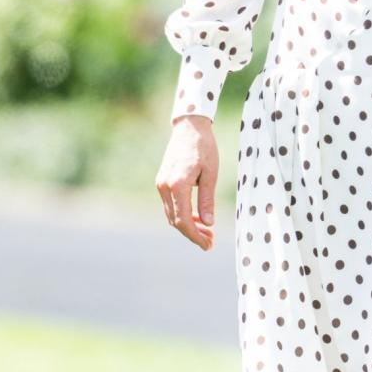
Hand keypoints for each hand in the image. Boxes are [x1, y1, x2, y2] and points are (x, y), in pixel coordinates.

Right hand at [156, 116, 217, 251]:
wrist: (189, 126)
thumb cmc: (204, 147)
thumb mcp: (211, 173)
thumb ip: (207, 199)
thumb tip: (208, 223)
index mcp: (177, 184)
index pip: (183, 220)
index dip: (195, 236)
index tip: (208, 245)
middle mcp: (164, 186)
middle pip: (176, 221)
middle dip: (193, 234)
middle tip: (211, 242)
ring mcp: (161, 184)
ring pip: (172, 215)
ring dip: (188, 226)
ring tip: (208, 232)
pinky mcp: (162, 181)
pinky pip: (171, 205)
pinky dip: (183, 214)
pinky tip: (198, 218)